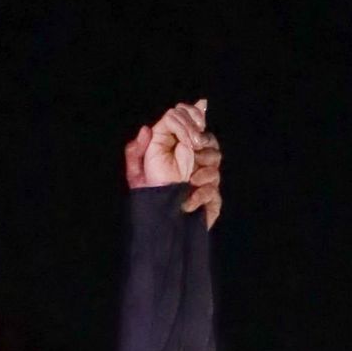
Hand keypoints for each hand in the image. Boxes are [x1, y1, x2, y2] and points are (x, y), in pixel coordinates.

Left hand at [124, 100, 221, 227]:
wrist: (157, 229)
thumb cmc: (147, 199)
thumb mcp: (136, 174)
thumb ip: (135, 151)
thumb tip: (146, 129)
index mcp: (180, 151)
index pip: (195, 126)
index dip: (195, 121)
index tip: (189, 132)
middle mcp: (195, 163)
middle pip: (211, 142)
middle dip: (203, 145)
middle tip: (193, 151)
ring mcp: (206, 181)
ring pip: (216, 165)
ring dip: (204, 171)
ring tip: (189, 181)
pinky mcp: (211, 200)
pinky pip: (213, 192)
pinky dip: (200, 196)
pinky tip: (186, 203)